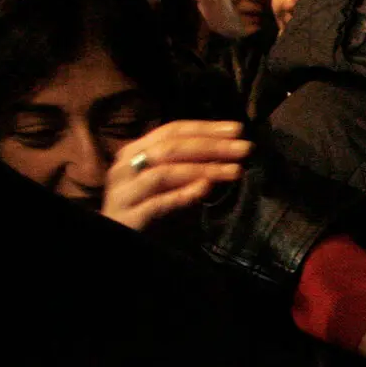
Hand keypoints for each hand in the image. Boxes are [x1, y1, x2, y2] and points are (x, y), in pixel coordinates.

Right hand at [105, 121, 247, 229]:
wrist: (120, 238)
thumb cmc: (148, 208)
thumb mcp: (172, 183)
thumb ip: (193, 168)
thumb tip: (229, 156)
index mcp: (135, 152)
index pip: (172, 131)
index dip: (206, 128)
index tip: (238, 129)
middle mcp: (126, 167)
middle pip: (171, 148)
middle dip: (212, 146)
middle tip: (245, 148)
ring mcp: (124, 192)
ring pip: (164, 173)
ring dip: (204, 170)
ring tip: (236, 170)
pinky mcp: (128, 217)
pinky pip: (157, 203)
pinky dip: (183, 194)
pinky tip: (206, 190)